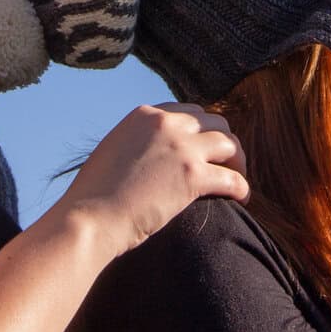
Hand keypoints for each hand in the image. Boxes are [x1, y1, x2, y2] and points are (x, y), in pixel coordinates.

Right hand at [62, 103, 248, 257]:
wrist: (88, 219)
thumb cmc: (93, 197)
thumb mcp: (113, 151)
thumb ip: (136, 142)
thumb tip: (149, 154)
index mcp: (145, 115)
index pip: (189, 112)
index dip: (202, 131)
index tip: (207, 148)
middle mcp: (166, 123)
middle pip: (215, 123)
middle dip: (224, 143)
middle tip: (228, 164)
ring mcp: (182, 148)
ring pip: (229, 144)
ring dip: (238, 161)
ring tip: (238, 178)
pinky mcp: (193, 176)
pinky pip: (233, 178)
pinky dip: (242, 188)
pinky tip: (242, 199)